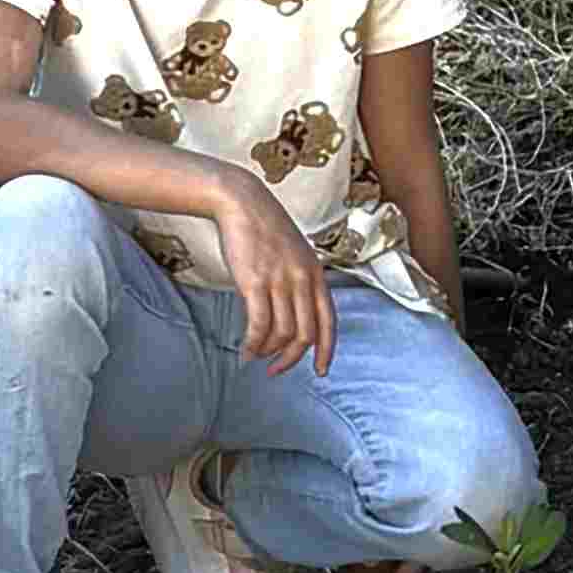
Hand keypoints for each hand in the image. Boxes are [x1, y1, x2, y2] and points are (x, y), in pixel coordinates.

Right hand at [215, 171, 336, 372]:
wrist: (243, 202)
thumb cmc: (265, 228)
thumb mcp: (295, 253)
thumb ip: (299, 281)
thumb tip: (293, 314)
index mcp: (316, 274)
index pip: (329, 320)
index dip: (327, 350)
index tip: (321, 371)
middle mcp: (303, 280)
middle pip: (306, 334)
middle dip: (291, 359)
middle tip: (276, 370)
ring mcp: (280, 281)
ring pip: (282, 333)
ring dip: (268, 352)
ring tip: (254, 356)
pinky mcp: (255, 282)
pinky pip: (259, 325)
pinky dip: (252, 344)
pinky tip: (244, 350)